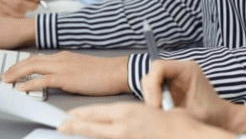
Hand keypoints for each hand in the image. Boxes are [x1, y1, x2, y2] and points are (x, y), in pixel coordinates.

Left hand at [2, 51, 130, 95]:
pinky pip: (43, 80)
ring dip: (17, 74)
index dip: (23, 63)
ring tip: (6, 80)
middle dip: (15, 67)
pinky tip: (21, 88)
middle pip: (31, 60)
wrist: (117, 71)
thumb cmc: (104, 72)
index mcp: (65, 56)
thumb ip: (68, 71)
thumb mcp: (82, 68)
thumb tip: (58, 78)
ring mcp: (63, 67)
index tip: (14, 69)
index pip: (38, 57)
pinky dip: (29, 83)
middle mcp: (61, 58)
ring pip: (33, 67)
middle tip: (4, 75)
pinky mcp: (67, 78)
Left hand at [58, 103, 233, 138]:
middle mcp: (122, 126)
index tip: (70, 114)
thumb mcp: (144, 110)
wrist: (184, 134)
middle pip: (91, 125)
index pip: (95, 112)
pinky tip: (96, 137)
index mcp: (125, 112)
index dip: (80, 114)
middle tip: (61, 125)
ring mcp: (125, 137)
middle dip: (74, 125)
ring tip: (70, 130)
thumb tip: (114, 118)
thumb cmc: (171, 121)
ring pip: (99, 134)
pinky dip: (101, 137)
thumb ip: (126, 116)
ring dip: (84, 132)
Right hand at [142, 60, 245, 134]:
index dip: (153, 85)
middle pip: (152, 74)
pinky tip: (162, 112)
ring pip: (150, 82)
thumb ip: (173, 111)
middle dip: (151, 93)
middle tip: (156, 112)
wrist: (222, 118)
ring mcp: (174, 77)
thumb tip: (154, 113)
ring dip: (151, 98)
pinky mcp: (170, 87)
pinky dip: (154, 101)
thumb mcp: (193, 114)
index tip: (156, 106)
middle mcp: (179, 69)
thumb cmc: (213, 115)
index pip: (159, 67)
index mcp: (187, 69)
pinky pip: (154, 90)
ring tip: (160, 113)